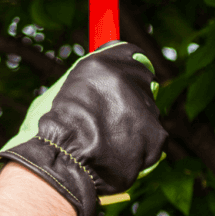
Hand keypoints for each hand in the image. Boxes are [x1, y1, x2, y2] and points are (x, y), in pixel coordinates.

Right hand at [0, 41, 167, 215]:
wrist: (64, 160)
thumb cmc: (58, 130)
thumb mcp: (66, 90)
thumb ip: (94, 78)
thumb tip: (111, 75)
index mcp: (103, 64)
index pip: (131, 55)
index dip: (127, 70)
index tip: (123, 81)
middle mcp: (128, 79)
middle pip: (143, 84)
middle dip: (131, 99)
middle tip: (111, 118)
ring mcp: (146, 107)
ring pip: (148, 113)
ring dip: (134, 125)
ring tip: (108, 141)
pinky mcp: (156, 134)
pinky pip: (152, 139)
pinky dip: (140, 148)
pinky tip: (118, 153)